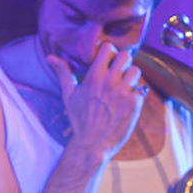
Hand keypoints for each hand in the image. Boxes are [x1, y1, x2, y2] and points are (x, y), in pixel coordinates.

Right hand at [51, 43, 145, 160]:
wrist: (92, 144)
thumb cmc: (80, 119)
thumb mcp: (69, 95)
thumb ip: (63, 73)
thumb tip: (50, 58)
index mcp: (93, 77)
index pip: (108, 49)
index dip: (110, 53)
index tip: (108, 62)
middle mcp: (109, 82)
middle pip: (126, 56)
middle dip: (123, 63)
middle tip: (119, 73)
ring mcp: (123, 93)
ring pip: (136, 71)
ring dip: (131, 78)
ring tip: (124, 88)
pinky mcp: (133, 104)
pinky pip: (141, 89)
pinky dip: (137, 94)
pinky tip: (128, 102)